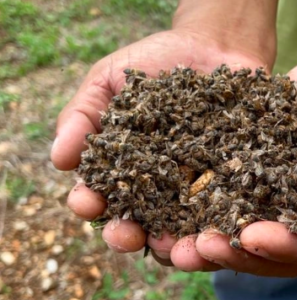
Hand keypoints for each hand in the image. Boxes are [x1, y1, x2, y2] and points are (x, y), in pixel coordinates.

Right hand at [52, 29, 271, 271]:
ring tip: (174, 248)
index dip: (90, 203)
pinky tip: (220, 233)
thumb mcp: (110, 79)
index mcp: (123, 171)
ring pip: (182, 233)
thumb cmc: (156, 62)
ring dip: (175, 248)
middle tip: (127, 236)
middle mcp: (158, 190)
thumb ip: (82, 115)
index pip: (100, 197)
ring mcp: (196, 193)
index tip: (87, 202)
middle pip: (138, 226)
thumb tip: (58, 159)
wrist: (215, 47)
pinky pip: (227, 216)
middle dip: (127, 236)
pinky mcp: (232, 189)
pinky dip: (222, 230)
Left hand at [194, 47, 296, 275]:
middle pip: (276, 254)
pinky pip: (228, 201)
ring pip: (245, 237)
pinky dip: (202, 209)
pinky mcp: (256, 181)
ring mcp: (282, 204)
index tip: (253, 236)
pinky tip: (170, 210)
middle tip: (200, 247)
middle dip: (238, 254)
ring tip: (175, 245)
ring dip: (212, 244)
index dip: (288, 246)